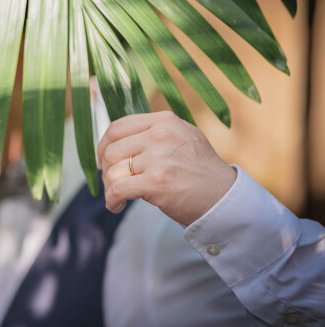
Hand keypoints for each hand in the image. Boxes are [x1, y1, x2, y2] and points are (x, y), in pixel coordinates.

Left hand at [97, 111, 236, 225]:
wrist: (223, 198)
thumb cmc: (199, 171)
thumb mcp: (182, 137)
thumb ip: (153, 132)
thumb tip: (116, 138)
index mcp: (164, 121)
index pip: (117, 127)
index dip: (103, 145)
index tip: (103, 159)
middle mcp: (160, 135)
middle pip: (111, 151)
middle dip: (106, 170)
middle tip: (111, 182)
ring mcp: (158, 159)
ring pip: (112, 171)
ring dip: (109, 188)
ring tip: (117, 197)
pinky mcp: (156, 183)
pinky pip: (117, 190)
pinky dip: (111, 200)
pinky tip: (116, 206)